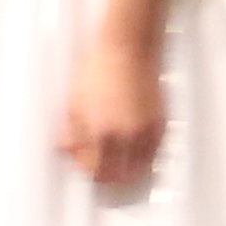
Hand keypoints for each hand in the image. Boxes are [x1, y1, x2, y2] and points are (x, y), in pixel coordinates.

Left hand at [60, 37, 165, 190]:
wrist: (128, 48)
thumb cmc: (99, 70)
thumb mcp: (74, 102)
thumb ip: (71, 132)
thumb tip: (65, 150)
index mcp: (101, 133)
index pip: (95, 170)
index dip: (87, 170)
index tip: (82, 162)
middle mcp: (126, 137)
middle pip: (119, 176)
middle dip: (107, 177)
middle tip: (100, 169)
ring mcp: (146, 132)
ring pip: (140, 169)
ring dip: (127, 171)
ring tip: (118, 164)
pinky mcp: (160, 124)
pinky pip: (154, 154)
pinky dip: (144, 159)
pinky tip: (134, 152)